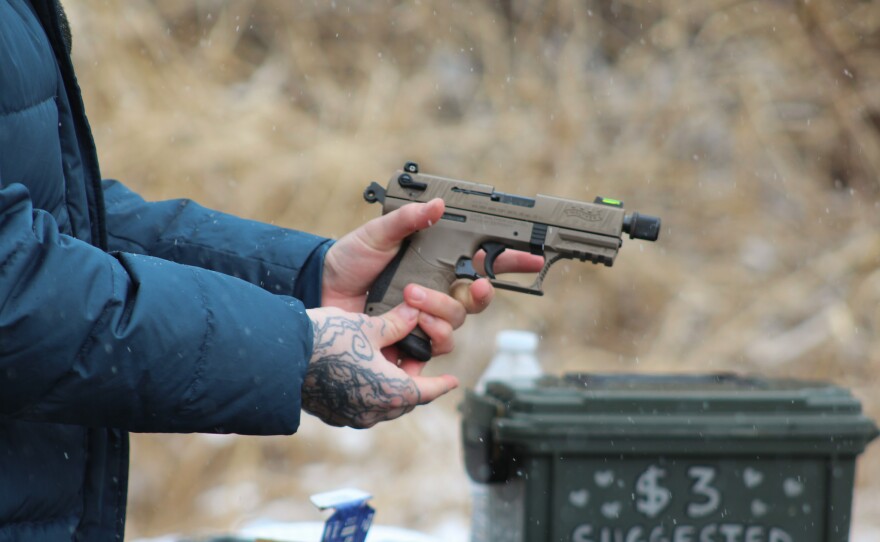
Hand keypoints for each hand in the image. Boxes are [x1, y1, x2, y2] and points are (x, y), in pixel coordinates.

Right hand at [302, 304, 458, 427]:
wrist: (280, 355)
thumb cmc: (328, 338)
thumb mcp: (368, 326)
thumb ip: (396, 324)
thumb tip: (414, 314)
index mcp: (391, 392)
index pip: (426, 391)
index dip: (441, 384)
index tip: (453, 382)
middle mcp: (373, 411)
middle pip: (404, 400)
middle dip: (414, 383)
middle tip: (417, 365)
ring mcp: (350, 416)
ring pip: (382, 405)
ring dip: (390, 389)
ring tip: (392, 369)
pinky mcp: (331, 413)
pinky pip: (360, 407)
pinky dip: (368, 394)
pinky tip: (363, 376)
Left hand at [321, 199, 543, 355]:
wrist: (321, 288)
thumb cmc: (352, 259)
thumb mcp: (378, 233)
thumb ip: (408, 219)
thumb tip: (438, 205)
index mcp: (439, 267)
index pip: (484, 265)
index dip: (512, 262)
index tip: (532, 257)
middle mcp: (438, 295)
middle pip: (476, 302)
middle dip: (475, 294)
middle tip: (469, 284)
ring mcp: (424, 321)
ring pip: (455, 326)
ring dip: (439, 313)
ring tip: (410, 299)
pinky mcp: (408, 344)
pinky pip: (433, 351)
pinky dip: (425, 340)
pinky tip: (408, 330)